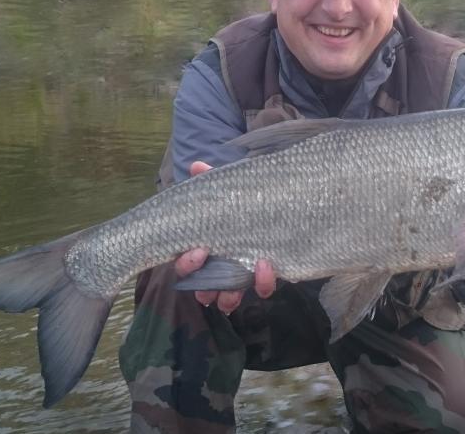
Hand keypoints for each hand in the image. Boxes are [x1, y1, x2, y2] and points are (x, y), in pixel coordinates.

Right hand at [174, 161, 276, 312]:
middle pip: (202, 290)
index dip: (187, 264)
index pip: (185, 266)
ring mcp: (241, 278)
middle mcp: (219, 270)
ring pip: (228, 299)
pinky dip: (263, 282)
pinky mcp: (265, 278)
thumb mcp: (228, 193)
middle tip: (218, 271)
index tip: (199, 250)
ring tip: (239, 281)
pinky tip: (267, 265)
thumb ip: (212, 180)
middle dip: (203, 286)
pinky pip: (262, 290)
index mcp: (205, 251)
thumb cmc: (243, 206)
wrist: (279, 212)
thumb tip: (196, 166)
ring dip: (230, 296)